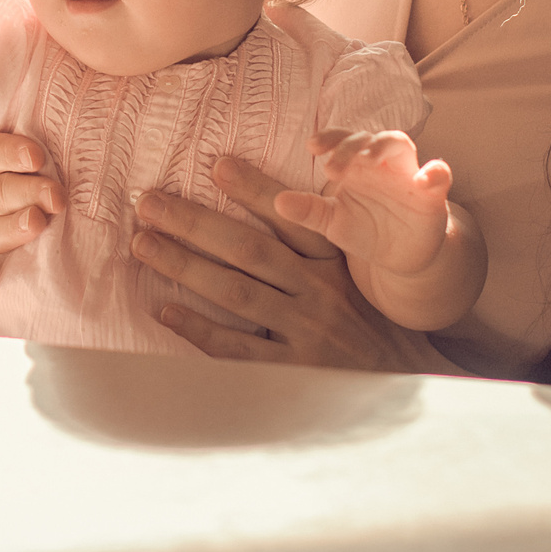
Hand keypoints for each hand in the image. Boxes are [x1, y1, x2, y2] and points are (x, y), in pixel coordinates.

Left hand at [129, 156, 454, 372]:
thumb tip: (272, 206)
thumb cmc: (371, 326)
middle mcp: (319, 294)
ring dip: (184, 265)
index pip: (291, 218)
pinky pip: (236, 348)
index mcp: (335, 264)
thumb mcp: (355, 279)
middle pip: (248, 249)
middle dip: (194, 222)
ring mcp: (305, 334)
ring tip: (144, 244)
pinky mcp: (292, 372)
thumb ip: (317, 248)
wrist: (407, 387)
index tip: (216, 164)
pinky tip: (165, 309)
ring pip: (235, 292)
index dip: (254, 190)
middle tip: (149, 202)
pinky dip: (199, 327)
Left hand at [275, 129, 454, 276]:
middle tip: (333, 167)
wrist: (402, 259)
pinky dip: (435, 172)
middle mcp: (381, 164)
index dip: (329, 137)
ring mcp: (408, 176)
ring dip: (384, 145)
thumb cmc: (366, 232)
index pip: (342, 140)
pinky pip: (440, 174)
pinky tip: (425, 178)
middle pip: (369, 137)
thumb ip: (310, 211)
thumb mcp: (334, 223)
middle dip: (351, 145)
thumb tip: (278, 202)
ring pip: (401, 145)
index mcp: (356, 166)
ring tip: (369, 157)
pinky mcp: (432, 195)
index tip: (311, 146)